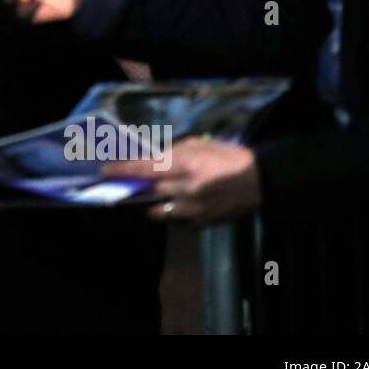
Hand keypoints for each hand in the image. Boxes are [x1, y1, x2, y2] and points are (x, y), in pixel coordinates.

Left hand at [103, 137, 261, 223]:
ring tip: (147, 199)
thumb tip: (152, 161)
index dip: (123, 170)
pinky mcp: (202, 223)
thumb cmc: (229, 157)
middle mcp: (187, 189)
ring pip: (159, 212)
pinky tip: (172, 206)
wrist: (261, 181)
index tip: (106, 171)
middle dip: (134, 189)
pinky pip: (176, 221)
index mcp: (187, 165)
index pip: (146, 169)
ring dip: (150, 205)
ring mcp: (194, 209)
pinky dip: (171, 214)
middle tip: (124, 186)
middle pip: (149, 192)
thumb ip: (175, 153)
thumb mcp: (201, 146)